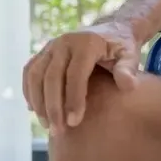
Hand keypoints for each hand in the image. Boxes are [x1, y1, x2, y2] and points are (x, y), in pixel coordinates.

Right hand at [22, 20, 140, 132]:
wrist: (110, 29)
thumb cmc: (122, 46)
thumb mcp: (130, 54)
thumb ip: (128, 69)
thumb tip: (128, 86)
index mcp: (87, 43)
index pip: (75, 74)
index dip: (73, 99)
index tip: (74, 123)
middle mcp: (64, 42)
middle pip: (51, 77)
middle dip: (53, 107)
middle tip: (58, 131)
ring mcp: (51, 46)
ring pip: (35, 76)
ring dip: (38, 102)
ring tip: (47, 125)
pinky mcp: (42, 52)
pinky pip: (29, 72)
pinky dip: (29, 92)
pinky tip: (36, 110)